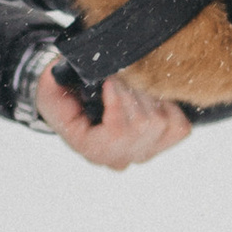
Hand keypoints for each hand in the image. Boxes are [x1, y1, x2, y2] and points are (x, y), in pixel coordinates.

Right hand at [36, 64, 192, 169]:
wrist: (73, 102)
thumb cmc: (63, 95)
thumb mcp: (53, 88)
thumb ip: (59, 83)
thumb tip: (78, 73)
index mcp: (92, 149)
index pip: (118, 132)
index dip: (118, 102)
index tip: (109, 80)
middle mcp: (119, 158)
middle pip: (144, 124)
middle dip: (132, 91)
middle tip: (118, 75)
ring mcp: (143, 153)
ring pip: (161, 122)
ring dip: (148, 95)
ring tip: (130, 83)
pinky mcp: (162, 143)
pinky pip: (179, 125)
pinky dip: (168, 106)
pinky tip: (148, 96)